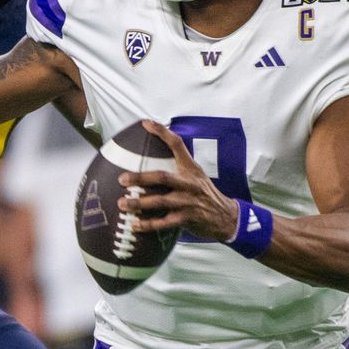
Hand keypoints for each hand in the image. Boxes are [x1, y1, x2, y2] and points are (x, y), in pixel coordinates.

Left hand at [117, 120, 238, 240]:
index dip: (162, 132)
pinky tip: (135, 225)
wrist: (226, 217)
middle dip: (140, 178)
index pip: (178, 145)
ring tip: (122, 204)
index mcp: (191, 169)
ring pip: (160, 201)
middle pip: (162, 177)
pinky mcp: (187, 219)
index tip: (146, 123)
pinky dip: (149, 224)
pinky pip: (164, 222)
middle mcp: (189, 183)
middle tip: (122, 179)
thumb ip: (179, 169)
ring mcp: (188, 202)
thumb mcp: (197, 177)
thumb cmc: (205, 195)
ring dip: (139, 203)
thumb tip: (153, 160)